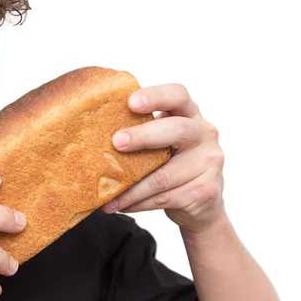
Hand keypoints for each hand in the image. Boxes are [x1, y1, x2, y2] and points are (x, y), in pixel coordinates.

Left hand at [103, 83, 225, 230]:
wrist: (202, 203)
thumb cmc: (170, 164)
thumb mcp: (161, 143)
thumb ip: (141, 133)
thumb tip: (91, 136)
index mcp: (189, 114)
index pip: (178, 95)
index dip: (156, 96)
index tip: (131, 102)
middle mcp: (204, 134)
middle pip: (177, 130)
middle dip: (143, 136)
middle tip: (117, 142)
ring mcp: (210, 162)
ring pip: (163, 176)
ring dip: (130, 187)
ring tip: (106, 195)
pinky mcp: (206, 191)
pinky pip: (164, 197)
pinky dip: (137, 203)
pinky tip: (121, 205)